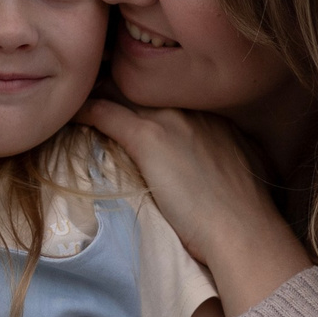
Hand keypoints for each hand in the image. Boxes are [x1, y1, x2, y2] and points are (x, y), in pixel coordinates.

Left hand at [75, 101, 313, 316]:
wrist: (242, 229)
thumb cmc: (246, 214)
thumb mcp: (245, 170)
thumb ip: (230, 157)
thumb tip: (223, 167)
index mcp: (215, 116)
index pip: (170, 95)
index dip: (148, 98)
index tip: (133, 104)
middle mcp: (193, 108)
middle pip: (145, 88)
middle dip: (121, 87)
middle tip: (96, 92)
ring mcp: (171, 120)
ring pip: (123, 93)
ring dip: (101, 95)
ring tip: (80, 100)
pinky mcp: (149, 138)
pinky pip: (105, 113)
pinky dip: (86, 111)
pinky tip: (71, 114)